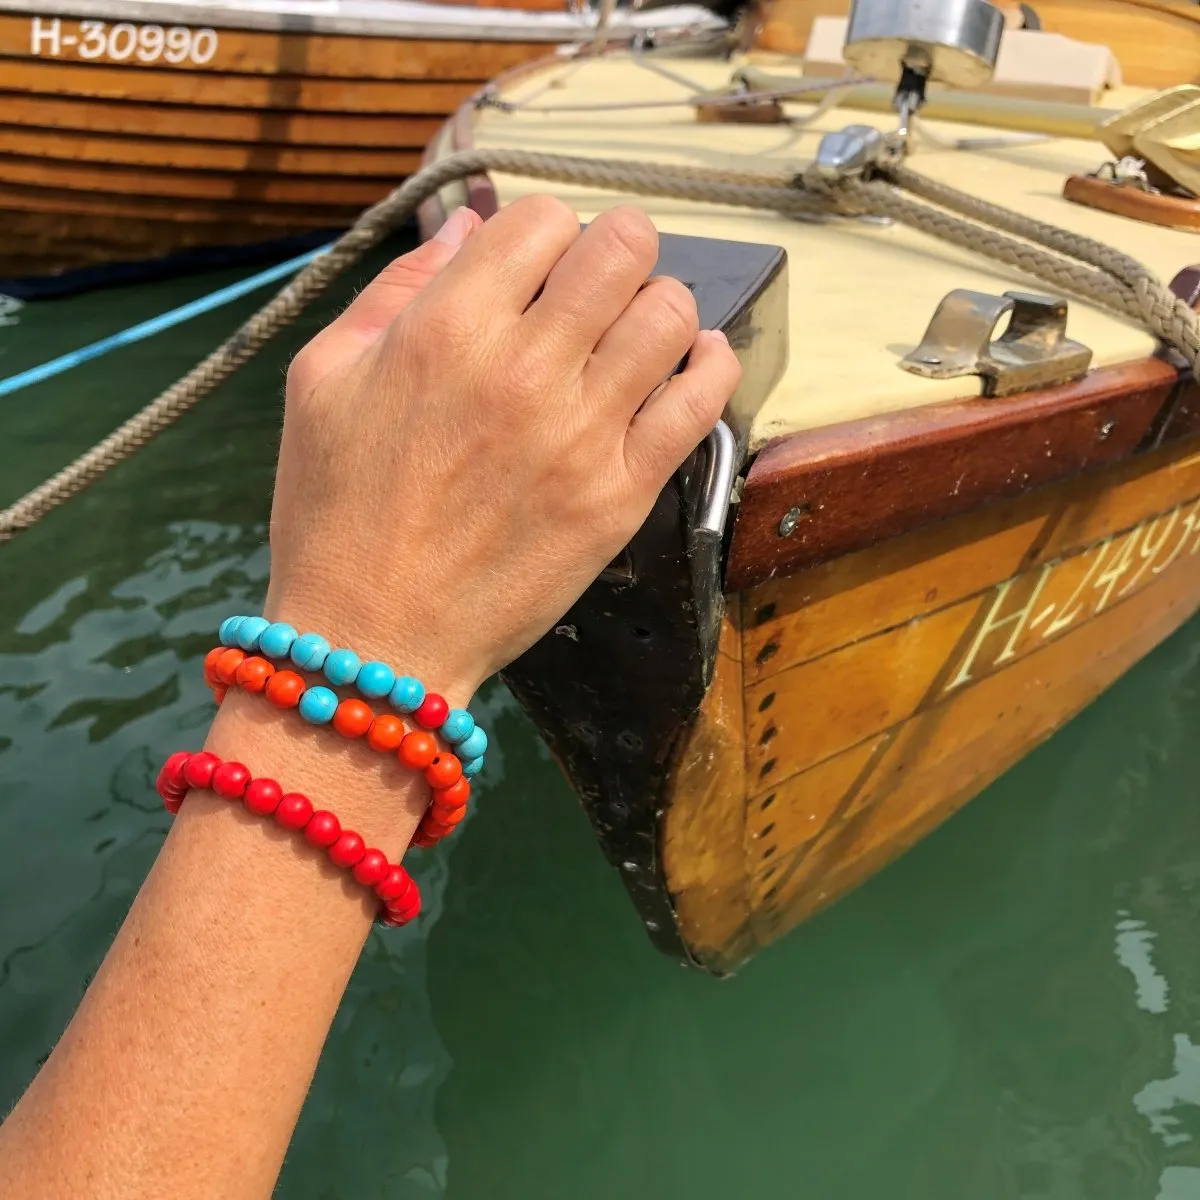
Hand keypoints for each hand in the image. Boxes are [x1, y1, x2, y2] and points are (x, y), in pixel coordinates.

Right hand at [267, 197, 740, 700]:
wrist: (374, 637)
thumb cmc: (335, 512)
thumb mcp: (323, 379)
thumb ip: (398, 290)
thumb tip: (469, 227)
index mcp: (448, 329)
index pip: (542, 219)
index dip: (542, 233)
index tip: (534, 268)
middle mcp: (525, 369)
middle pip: (623, 248)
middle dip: (613, 250)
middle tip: (594, 287)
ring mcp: (583, 434)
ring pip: (671, 314)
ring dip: (658, 305)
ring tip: (631, 333)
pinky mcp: (621, 495)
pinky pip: (702, 401)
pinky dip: (708, 365)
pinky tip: (689, 363)